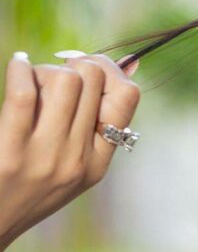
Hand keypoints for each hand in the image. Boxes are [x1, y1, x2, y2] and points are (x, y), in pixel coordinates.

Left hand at [0, 51, 140, 251]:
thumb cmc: (26, 189)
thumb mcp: (71, 166)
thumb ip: (93, 124)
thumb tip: (130, 61)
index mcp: (98, 163)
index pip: (128, 96)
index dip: (109, 70)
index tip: (87, 71)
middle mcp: (78, 160)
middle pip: (93, 78)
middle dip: (72, 66)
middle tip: (53, 77)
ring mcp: (47, 157)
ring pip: (65, 80)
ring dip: (45, 71)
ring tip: (32, 82)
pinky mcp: (12, 153)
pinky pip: (24, 92)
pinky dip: (20, 69)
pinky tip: (17, 67)